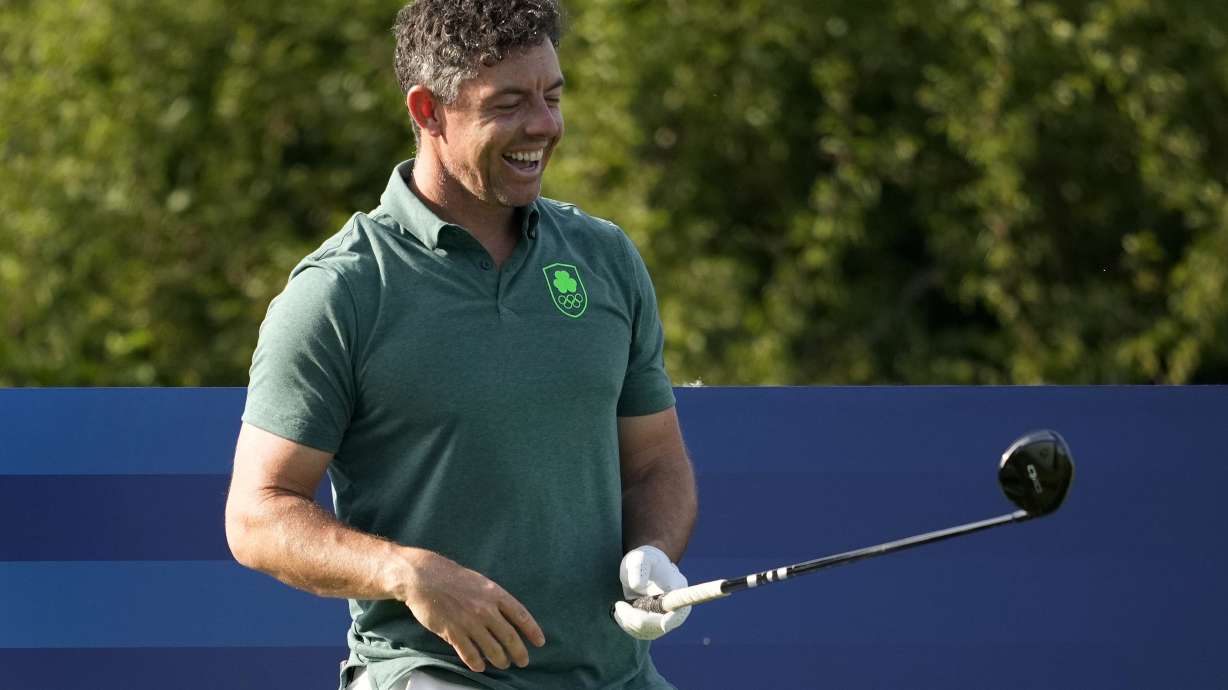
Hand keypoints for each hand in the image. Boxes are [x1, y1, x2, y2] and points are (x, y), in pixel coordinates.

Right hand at [398, 550, 545, 672]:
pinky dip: (476, 663)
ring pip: (492, 649)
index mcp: (494, 594)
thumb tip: (508, 615)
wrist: (424, 577)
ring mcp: (469, 622)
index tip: (540, 643)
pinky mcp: (453, 632)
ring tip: (503, 664)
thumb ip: (494, 598)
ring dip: (500, 660)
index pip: (520, 615)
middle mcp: (485, 609)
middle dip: (519, 652)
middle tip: (523, 661)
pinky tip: (480, 667)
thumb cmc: (453, 578)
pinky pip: (469, 654)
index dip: (532, 631)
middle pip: (509, 637)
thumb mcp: (480, 582)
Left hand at [611, 544, 690, 639]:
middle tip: (618, 605)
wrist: (642, 566)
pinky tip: (620, 613)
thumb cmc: (643, 559)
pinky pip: (642, 633)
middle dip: (637, 619)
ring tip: (618, 606)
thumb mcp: (639, 558)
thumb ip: (639, 568)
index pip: (680, 609)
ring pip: (649, 632)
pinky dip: (628, 626)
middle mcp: (675, 606)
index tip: (663, 624)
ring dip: (629, 623)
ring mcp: (665, 617)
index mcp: (677, 588)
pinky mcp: (653, 624)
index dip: (673, 619)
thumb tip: (638, 587)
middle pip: (660, 624)